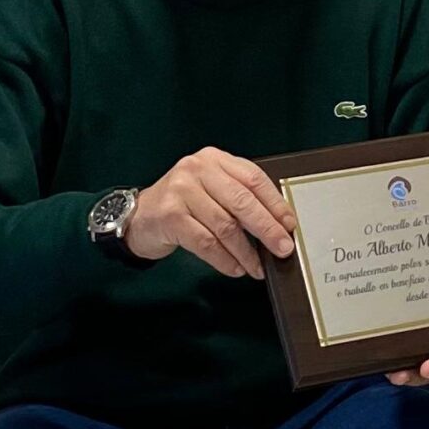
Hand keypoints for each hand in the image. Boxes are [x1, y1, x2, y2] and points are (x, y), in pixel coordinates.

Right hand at [124, 148, 298, 278]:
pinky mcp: (170, 217)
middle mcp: (197, 170)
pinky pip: (207, 243)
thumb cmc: (182, 205)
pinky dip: (225, 260)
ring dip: (246, 252)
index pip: (253, 179)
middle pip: (242, 202)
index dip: (275, 204)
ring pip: (225, 226)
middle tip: (283, 249)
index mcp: (214, 160)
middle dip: (267, 229)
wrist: (139, 216)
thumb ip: (239, 199)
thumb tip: (278, 227)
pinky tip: (235, 268)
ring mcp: (181, 192)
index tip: (290, 224)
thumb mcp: (212, 190)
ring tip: (257, 267)